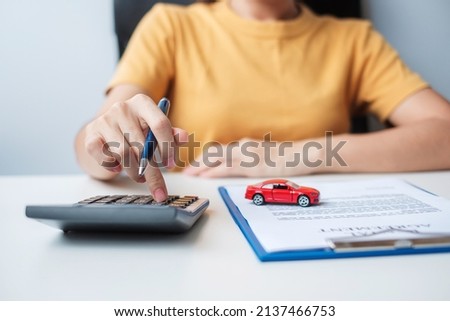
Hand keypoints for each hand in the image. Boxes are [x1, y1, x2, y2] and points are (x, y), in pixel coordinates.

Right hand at [83, 94, 187, 200]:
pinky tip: (119, 168)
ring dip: (135, 172)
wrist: (107, 130)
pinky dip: (113, 167)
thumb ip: (172, 135)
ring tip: (140, 177)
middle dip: (152, 170)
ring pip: (124, 154)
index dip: (168, 148)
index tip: (170, 165)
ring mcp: (104, 119)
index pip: (160, 124)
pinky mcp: (91, 134)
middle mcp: (123, 107)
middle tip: (157, 185)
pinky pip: (105, 157)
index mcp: (142, 102)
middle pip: (142, 144)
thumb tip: (184, 137)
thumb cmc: (137, 130)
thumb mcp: (156, 130)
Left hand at [183, 138, 317, 177]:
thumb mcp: (264, 156)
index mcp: (245, 145)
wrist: (302, 154)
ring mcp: (246, 155)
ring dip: (200, 167)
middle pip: (213, 153)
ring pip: (216, 159)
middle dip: (197, 162)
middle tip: (185, 171)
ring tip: (189, 174)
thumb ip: (250, 160)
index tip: (194, 165)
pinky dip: (213, 171)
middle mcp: (242, 147)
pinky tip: (204, 176)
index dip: (204, 158)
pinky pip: (227, 167)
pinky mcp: (251, 165)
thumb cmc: (286, 157)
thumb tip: (239, 168)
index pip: (219, 151)